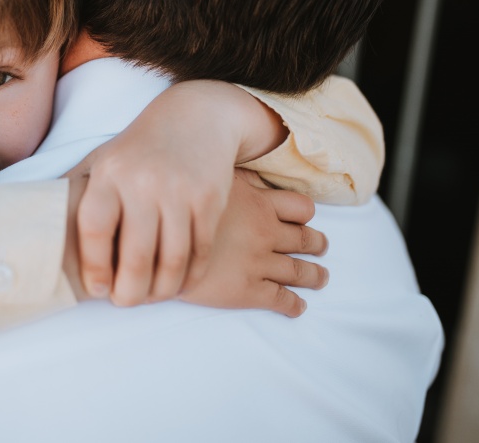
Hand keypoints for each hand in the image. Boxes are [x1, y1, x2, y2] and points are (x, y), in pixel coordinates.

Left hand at [64, 81, 288, 306]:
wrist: (196, 116)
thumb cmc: (138, 149)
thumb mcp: (101, 160)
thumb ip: (76, 192)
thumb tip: (37, 226)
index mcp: (109, 174)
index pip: (96, 229)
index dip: (94, 267)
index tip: (97, 290)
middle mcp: (144, 182)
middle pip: (136, 256)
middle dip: (130, 292)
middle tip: (125, 301)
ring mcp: (180, 191)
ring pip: (173, 261)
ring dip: (161, 291)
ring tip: (151, 296)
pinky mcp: (210, 200)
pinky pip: (201, 252)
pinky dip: (190, 277)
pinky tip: (178, 283)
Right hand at [178, 169, 328, 316]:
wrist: (157, 246)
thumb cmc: (176, 209)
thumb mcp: (208, 182)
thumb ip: (231, 179)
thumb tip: (245, 172)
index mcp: (258, 204)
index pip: (300, 207)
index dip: (305, 214)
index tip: (305, 218)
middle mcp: (265, 233)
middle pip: (305, 239)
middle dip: (317, 243)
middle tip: (321, 246)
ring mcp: (259, 263)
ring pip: (300, 271)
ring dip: (315, 275)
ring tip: (321, 278)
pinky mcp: (248, 291)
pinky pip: (282, 300)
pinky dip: (294, 304)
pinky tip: (298, 307)